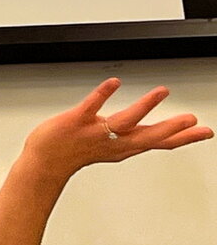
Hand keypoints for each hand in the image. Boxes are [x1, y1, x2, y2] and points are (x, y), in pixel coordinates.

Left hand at [22, 78, 211, 182]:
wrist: (44, 163)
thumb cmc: (74, 152)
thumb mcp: (111, 149)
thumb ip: (131, 140)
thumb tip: (149, 135)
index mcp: (123, 146)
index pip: (158, 142)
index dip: (183, 138)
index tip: (204, 131)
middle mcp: (113, 141)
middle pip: (148, 136)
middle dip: (171, 128)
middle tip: (191, 119)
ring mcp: (95, 132)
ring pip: (125, 121)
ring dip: (145, 107)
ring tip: (162, 92)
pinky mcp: (76, 121)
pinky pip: (91, 106)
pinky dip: (103, 94)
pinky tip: (115, 82)